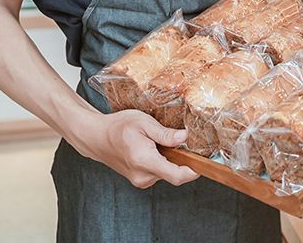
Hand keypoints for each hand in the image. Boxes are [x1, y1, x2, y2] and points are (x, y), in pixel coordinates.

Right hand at [74, 109, 198, 188]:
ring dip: (170, 159)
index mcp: (145, 161)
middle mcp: (143, 176)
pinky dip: (162, 161)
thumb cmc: (119, 126)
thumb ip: (165, 133)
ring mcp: (141, 180)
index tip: (204, 161)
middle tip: (178, 139)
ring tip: (159, 141)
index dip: (193, 170)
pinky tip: (153, 147)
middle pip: (174, 173)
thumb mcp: (143, 122)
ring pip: (167, 172)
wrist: (98, 137)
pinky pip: (159, 172)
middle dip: (181, 158)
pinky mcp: (140, 179)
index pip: (176, 175)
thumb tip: (184, 137)